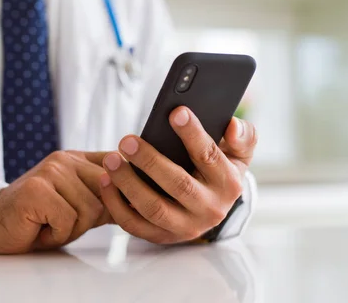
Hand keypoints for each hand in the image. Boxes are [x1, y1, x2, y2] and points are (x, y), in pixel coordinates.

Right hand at [0, 151, 111, 253]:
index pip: (116, 165)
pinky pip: (68, 219)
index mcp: (77, 158)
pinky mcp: (37, 189)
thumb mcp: (78, 204)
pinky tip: (40, 228)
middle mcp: (64, 159)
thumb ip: (105, 196)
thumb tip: (140, 198)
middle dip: (92, 217)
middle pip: (107, 192)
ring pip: (89, 209)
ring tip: (50, 224)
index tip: (115, 206)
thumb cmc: (39, 219)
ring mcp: (49, 171)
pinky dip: (57, 233)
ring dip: (71, 228)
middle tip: (65, 220)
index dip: (121, 190)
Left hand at [99, 107, 256, 243]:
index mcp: (229, 184)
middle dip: (150, 161)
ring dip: (128, 183)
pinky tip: (105, 180)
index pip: (210, 156)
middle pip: (178, 185)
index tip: (175, 112)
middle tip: (127, 140)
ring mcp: (185, 227)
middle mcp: (210, 209)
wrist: (210, 205)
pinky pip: (134, 225)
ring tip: (111, 159)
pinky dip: (116, 204)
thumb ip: (242, 136)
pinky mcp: (162, 236)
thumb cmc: (218, 169)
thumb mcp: (238, 153)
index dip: (193, 134)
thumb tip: (232, 125)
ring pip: (153, 208)